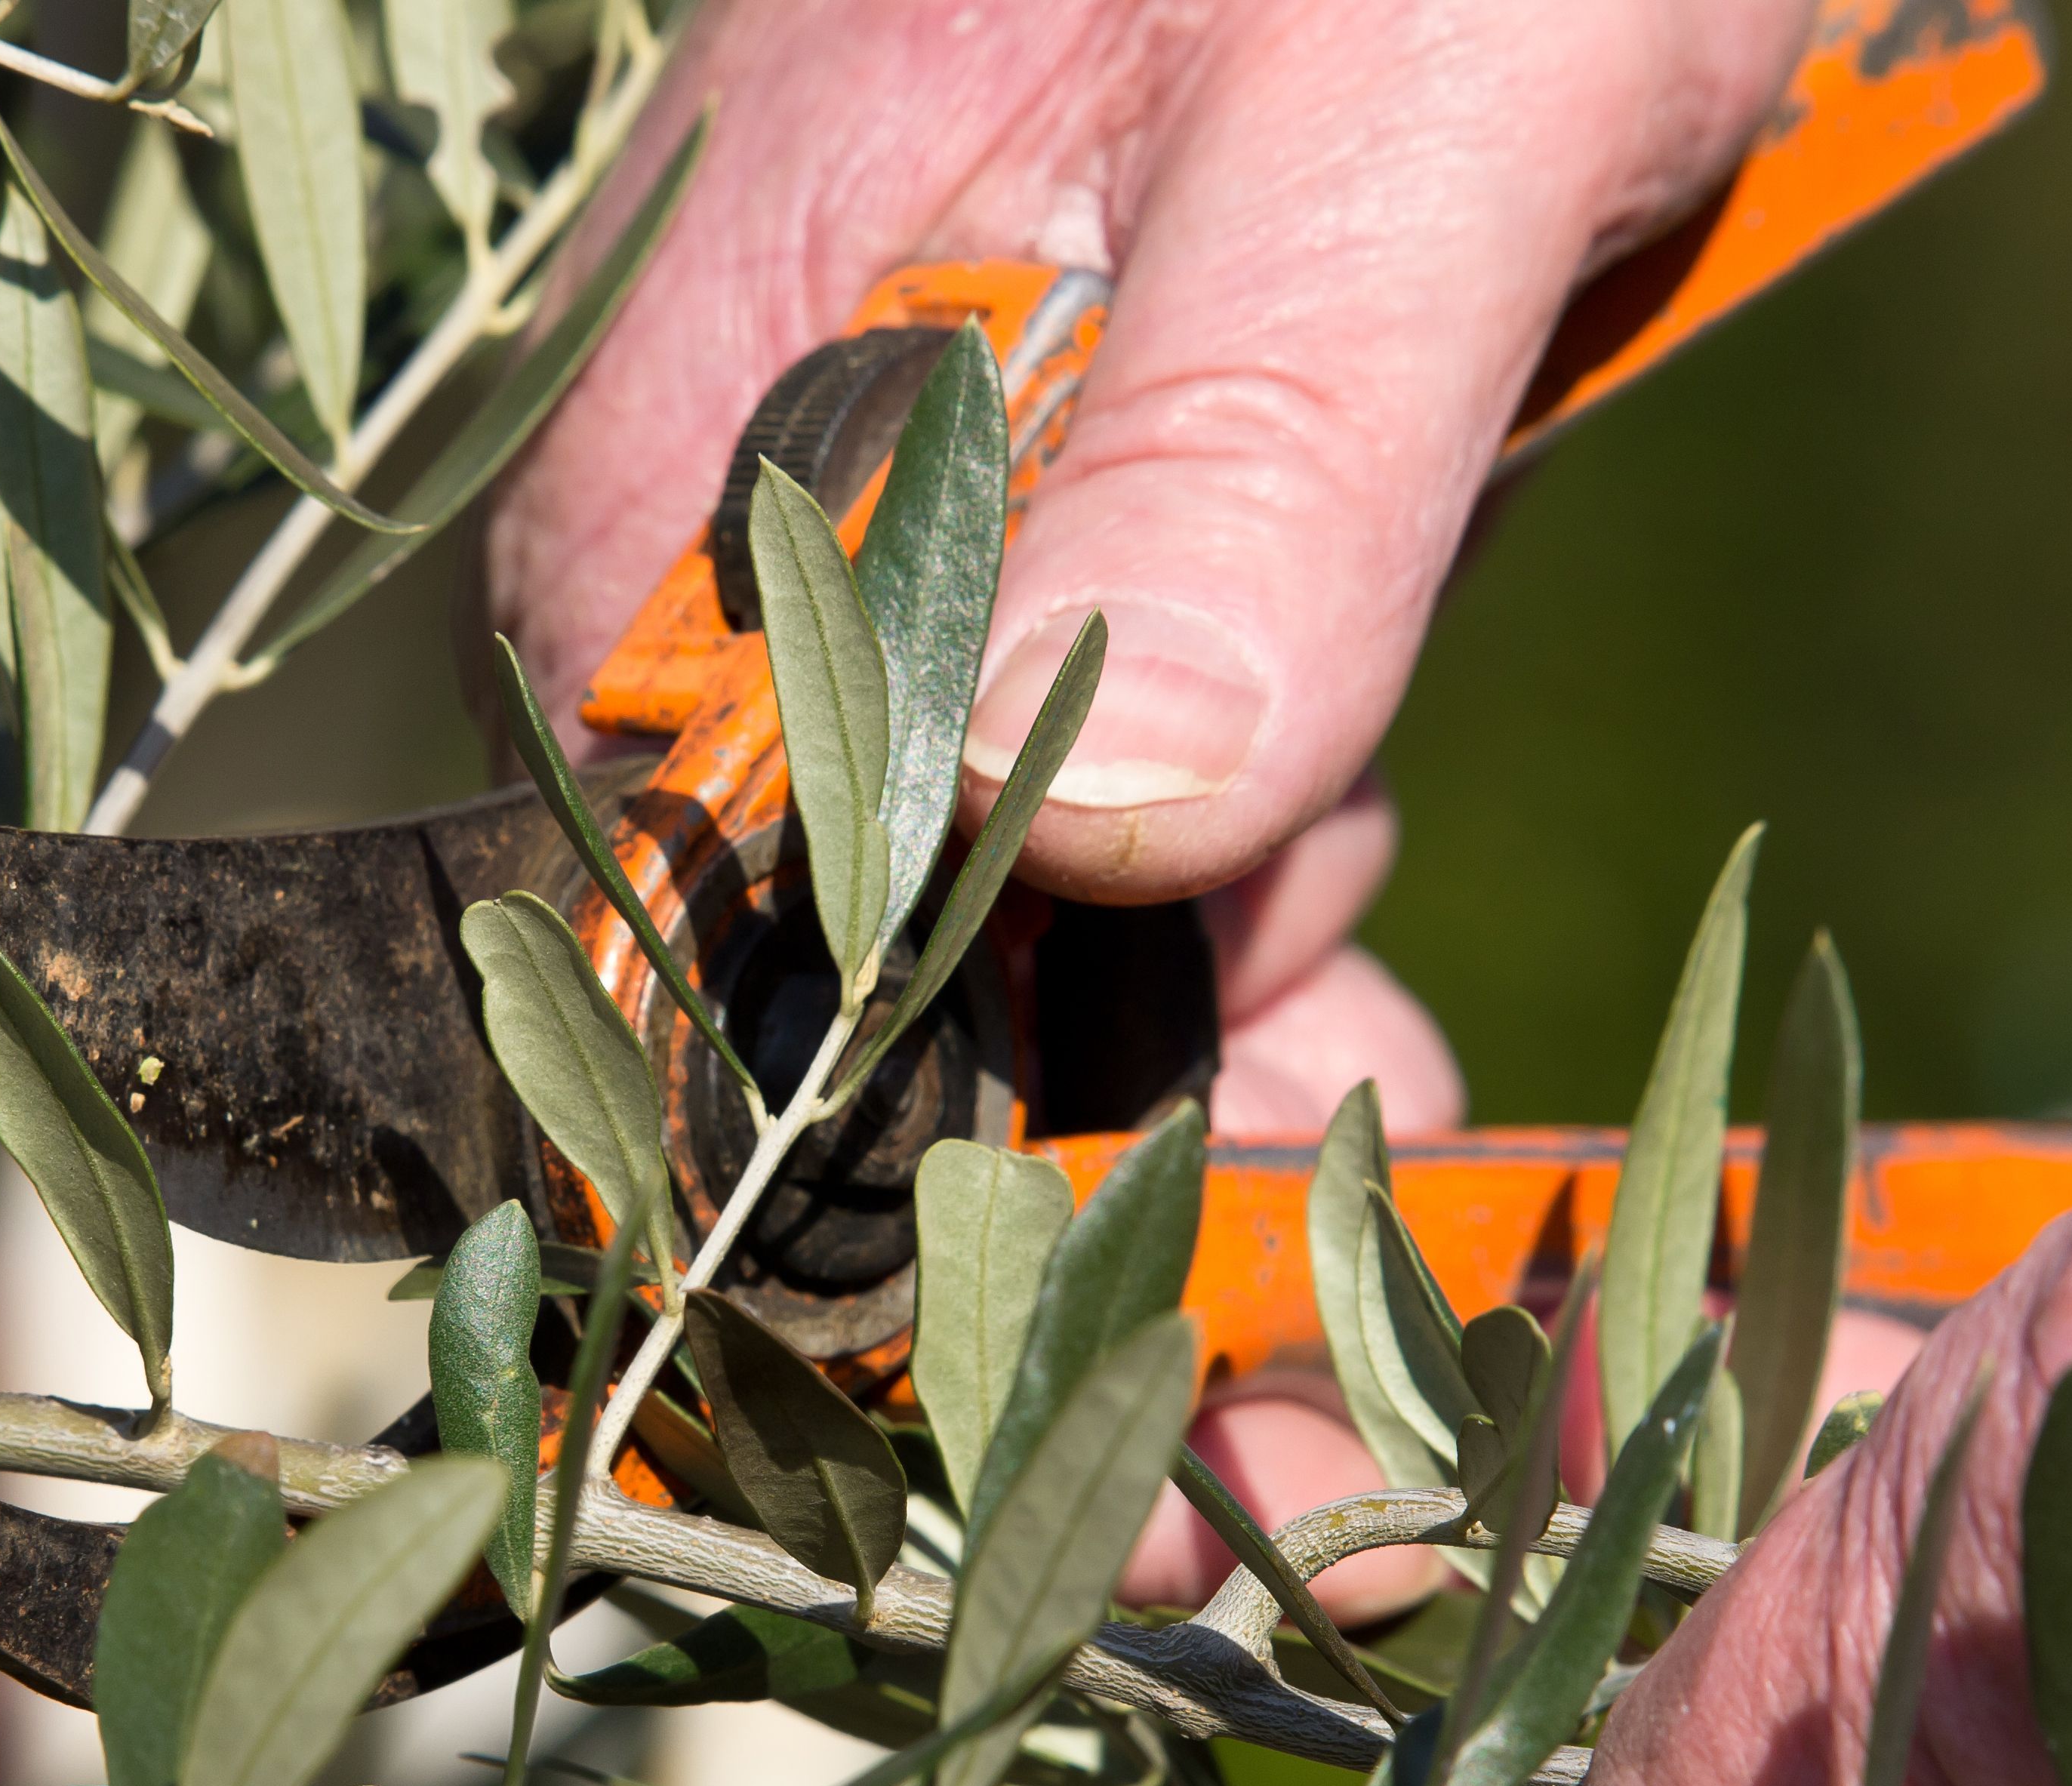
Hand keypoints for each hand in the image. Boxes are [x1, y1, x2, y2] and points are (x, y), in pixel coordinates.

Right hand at [483, 0, 1819, 1608]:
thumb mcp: (1385, 105)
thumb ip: (1248, 437)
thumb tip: (1117, 804)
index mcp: (707, 471)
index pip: (685, 939)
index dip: (877, 1210)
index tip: (1097, 1373)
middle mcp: (732, 558)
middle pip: (824, 992)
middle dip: (1058, 1188)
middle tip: (1307, 1317)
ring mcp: (872, 573)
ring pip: (966, 945)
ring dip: (1175, 1075)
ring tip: (1366, 1066)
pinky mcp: (1022, 577)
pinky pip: (1069, 842)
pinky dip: (1213, 955)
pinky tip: (1339, 975)